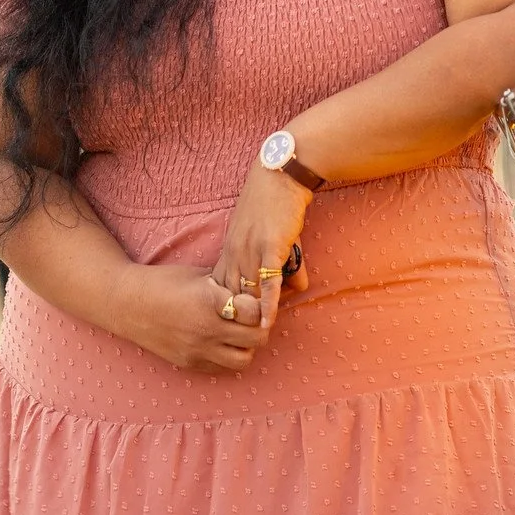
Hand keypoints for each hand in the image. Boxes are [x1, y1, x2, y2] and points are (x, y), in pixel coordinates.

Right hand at [108, 260, 271, 372]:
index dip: (260, 305)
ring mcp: (198, 350)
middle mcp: (206, 329)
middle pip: (257, 338)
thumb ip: (227, 286)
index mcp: (210, 301)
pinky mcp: (189, 363)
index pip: (256, 312)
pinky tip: (221, 342)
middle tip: (252, 319)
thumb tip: (255, 291)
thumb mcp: (200, 276)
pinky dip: (228, 357)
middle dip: (260, 327)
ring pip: (244, 360)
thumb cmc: (164, 282)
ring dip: (247, 347)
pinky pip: (222, 368)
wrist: (127, 304)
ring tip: (238, 333)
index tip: (253, 301)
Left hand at [213, 160, 313, 330]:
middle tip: (244, 339)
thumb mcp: (266, 236)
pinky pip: (267, 283)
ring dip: (254, 316)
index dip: (225, 312)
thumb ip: (277, 263)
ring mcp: (250, 251)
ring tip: (258, 338)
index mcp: (229, 251)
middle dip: (237, 320)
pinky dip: (267, 305)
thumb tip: (295, 286)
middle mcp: (234, 254)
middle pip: (231, 297)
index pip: (220, 291)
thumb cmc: (274, 203)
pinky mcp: (270, 248)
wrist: (280, 175)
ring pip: (249, 293)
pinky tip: (267, 322)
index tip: (230, 328)